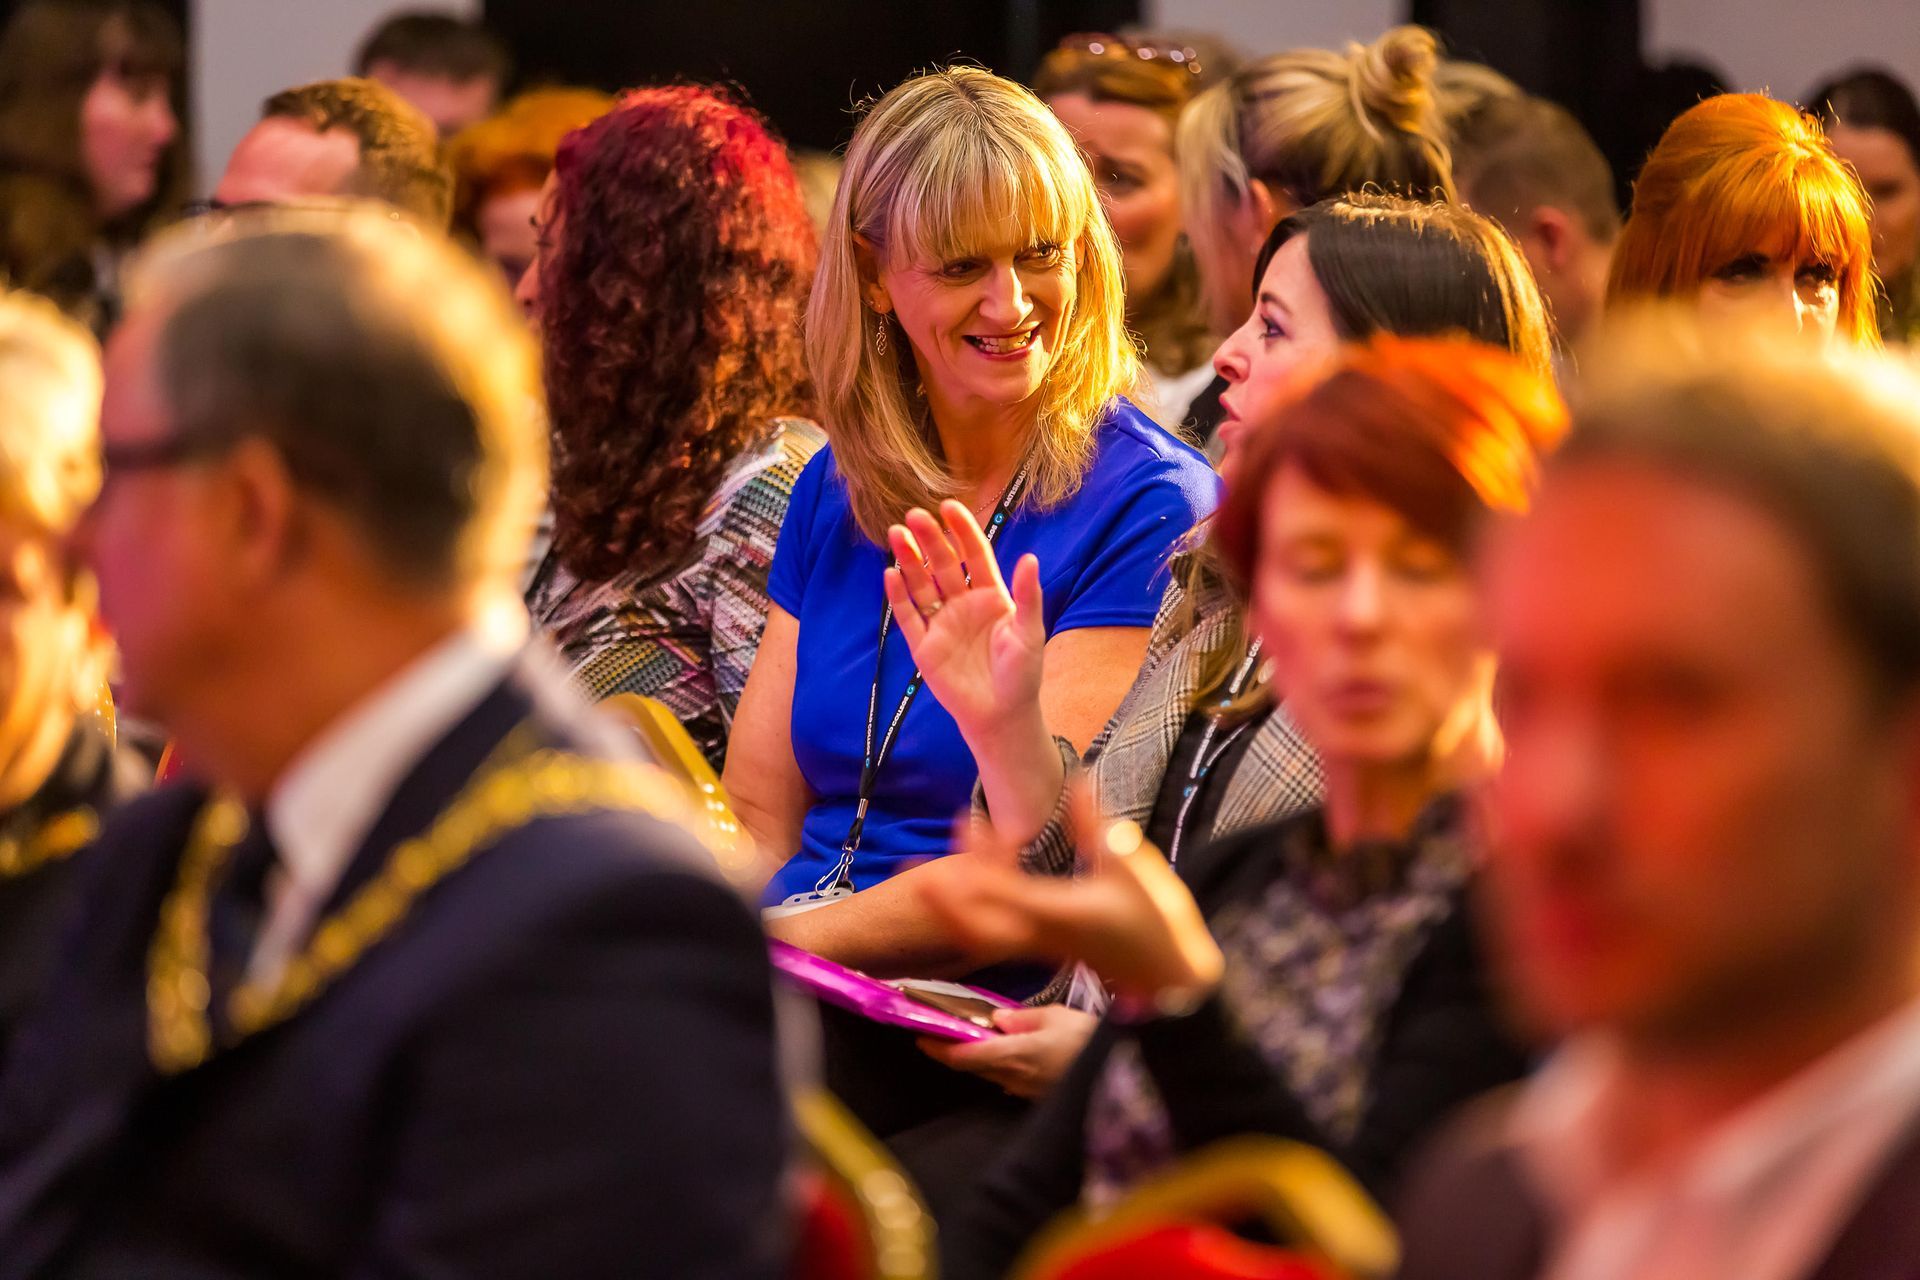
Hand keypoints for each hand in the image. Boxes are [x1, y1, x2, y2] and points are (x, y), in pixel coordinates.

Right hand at [884, 501, 1046, 747]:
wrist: (1002, 716)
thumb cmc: (1021, 674)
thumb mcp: (1029, 633)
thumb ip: (1028, 596)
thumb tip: (1029, 558)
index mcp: (991, 595)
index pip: (975, 554)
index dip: (962, 530)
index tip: (950, 507)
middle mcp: (963, 604)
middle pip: (944, 564)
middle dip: (930, 539)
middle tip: (914, 515)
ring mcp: (942, 623)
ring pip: (922, 584)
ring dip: (909, 560)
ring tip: (896, 534)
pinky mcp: (924, 646)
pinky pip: (908, 617)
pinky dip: (898, 596)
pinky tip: (890, 574)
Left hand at [917, 786, 1224, 1005]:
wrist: (1171, 978)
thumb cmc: (1158, 924)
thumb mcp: (1132, 865)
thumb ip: (1098, 824)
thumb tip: (1079, 778)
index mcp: (1058, 912)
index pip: (1003, 888)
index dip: (978, 856)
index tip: (964, 822)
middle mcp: (1041, 935)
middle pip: (976, 926)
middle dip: (944, 899)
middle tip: (914, 871)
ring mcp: (1041, 947)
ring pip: (982, 936)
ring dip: (953, 910)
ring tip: (932, 882)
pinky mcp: (1046, 949)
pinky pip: (998, 937)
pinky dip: (977, 915)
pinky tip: (975, 891)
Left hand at [917, 1004, 1098, 1097]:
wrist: (1124, 1072)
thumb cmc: (1090, 1039)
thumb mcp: (1058, 1017)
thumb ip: (1023, 1018)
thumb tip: (997, 1019)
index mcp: (1013, 1055)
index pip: (964, 1057)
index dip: (938, 1049)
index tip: (920, 1036)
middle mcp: (1014, 1078)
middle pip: (975, 1067)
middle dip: (957, 1051)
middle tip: (944, 1030)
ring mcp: (1027, 1091)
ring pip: (993, 1074)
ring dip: (980, 1058)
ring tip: (974, 1036)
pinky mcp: (1040, 1096)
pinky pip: (1012, 1080)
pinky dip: (1002, 1065)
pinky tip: (1008, 1050)